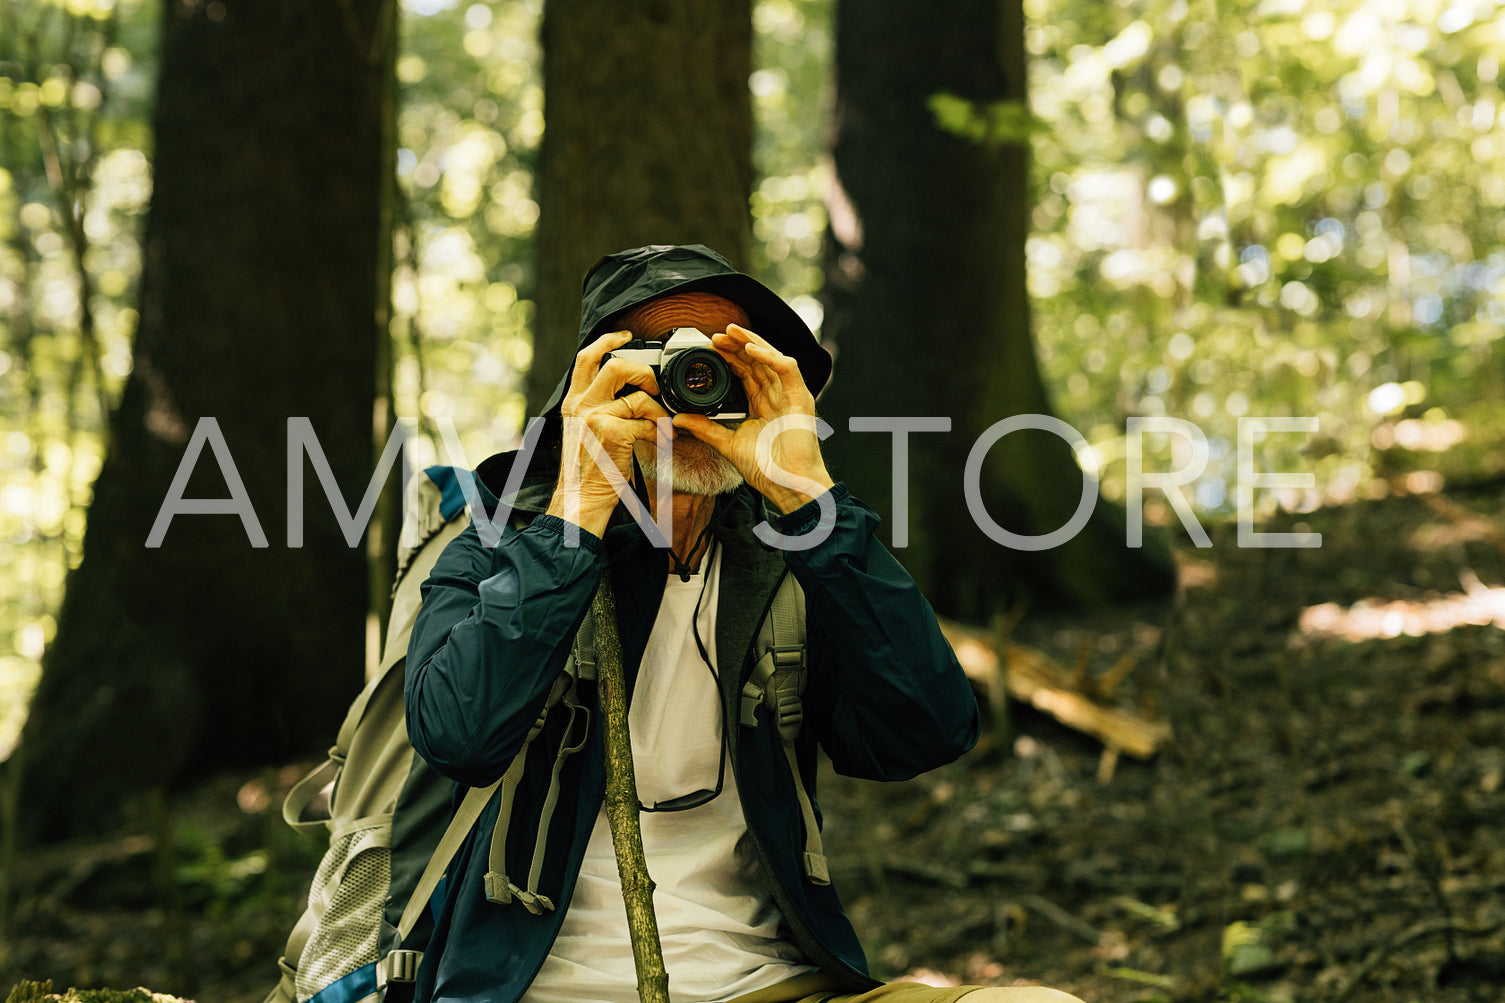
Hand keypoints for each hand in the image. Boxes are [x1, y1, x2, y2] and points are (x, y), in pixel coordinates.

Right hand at [547, 331, 672, 536]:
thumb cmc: (588, 471)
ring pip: (638, 397)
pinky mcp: (612, 433)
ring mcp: (595, 418)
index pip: (585, 358)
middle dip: (643, 371)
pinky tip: (662, 443)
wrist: (581, 499)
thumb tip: (631, 393)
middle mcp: (580, 406)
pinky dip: (661, 433)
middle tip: (655, 386)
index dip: (606, 341)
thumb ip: (599, 409)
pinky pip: (647, 423)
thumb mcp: (585, 432)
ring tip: (665, 427)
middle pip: (615, 366)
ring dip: (660, 411)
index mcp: (573, 403)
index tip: (625, 335)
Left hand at [671, 324, 834, 513]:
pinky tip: (751, 348)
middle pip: (757, 360)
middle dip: (736, 344)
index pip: (746, 372)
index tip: (709, 349)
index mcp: (762, 404)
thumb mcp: (727, 445)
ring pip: (771, 357)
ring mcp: (790, 395)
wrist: (788, 486)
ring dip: (750, 341)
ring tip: (730, 331)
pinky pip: (787, 369)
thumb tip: (678, 418)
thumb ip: (704, 429)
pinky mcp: (801, 398)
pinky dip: (770, 356)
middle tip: (715, 335)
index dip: (729, 357)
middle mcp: (777, 396)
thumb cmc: (768, 470)